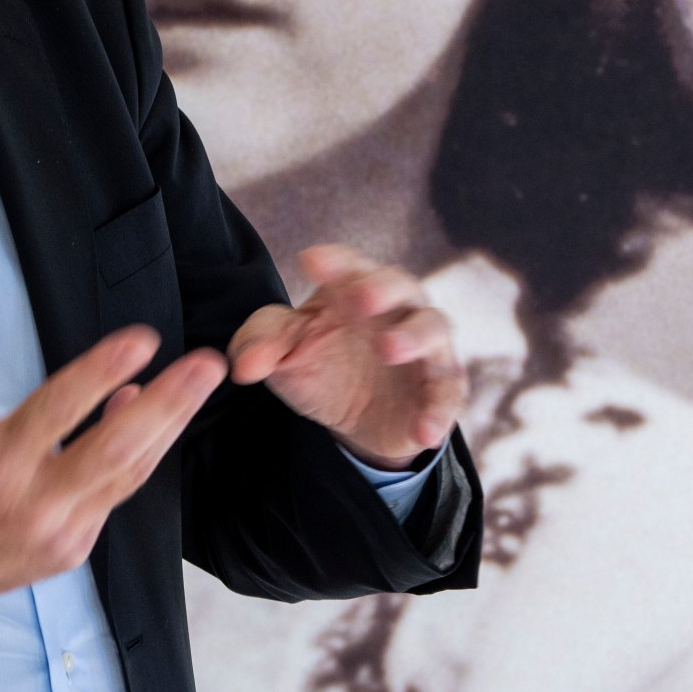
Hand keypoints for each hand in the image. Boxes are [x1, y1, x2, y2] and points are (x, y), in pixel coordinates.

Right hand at [0, 281, 227, 630]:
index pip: (59, 410)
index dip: (102, 371)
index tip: (142, 339)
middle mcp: (32, 505)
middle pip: (117, 450)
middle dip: (170, 404)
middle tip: (208, 365)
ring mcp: (58, 535)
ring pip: (128, 475)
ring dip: (167, 426)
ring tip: (198, 382)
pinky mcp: (70, 552)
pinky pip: (115, 496)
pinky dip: (136, 457)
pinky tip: (147, 419)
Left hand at [227, 244, 464, 470]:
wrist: (353, 418)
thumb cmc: (320, 363)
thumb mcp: (283, 351)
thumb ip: (259, 344)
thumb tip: (244, 366)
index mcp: (354, 288)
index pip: (349, 265)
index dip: (334, 261)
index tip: (310, 261)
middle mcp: (397, 309)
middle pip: (400, 285)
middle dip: (382, 288)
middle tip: (360, 298)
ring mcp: (424, 348)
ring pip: (433, 329)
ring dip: (414, 336)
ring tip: (389, 349)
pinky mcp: (440, 390)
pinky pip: (447, 396)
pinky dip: (438, 412)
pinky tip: (423, 431)